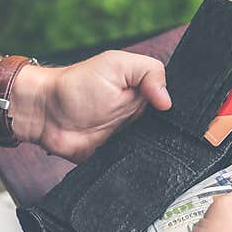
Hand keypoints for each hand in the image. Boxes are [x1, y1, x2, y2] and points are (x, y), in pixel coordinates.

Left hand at [12, 50, 170, 161]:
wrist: (44, 113)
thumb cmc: (76, 84)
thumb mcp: (116, 64)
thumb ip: (149, 72)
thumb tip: (168, 102)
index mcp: (145, 93)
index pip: (174, 104)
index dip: (182, 110)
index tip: (186, 117)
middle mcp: (141, 117)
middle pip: (169, 130)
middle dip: (173, 135)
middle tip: (174, 136)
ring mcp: (130, 139)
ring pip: (156, 150)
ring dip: (157, 151)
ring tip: (159, 150)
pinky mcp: (117, 159)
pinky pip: (136, 167)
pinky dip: (140, 167)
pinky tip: (144, 165)